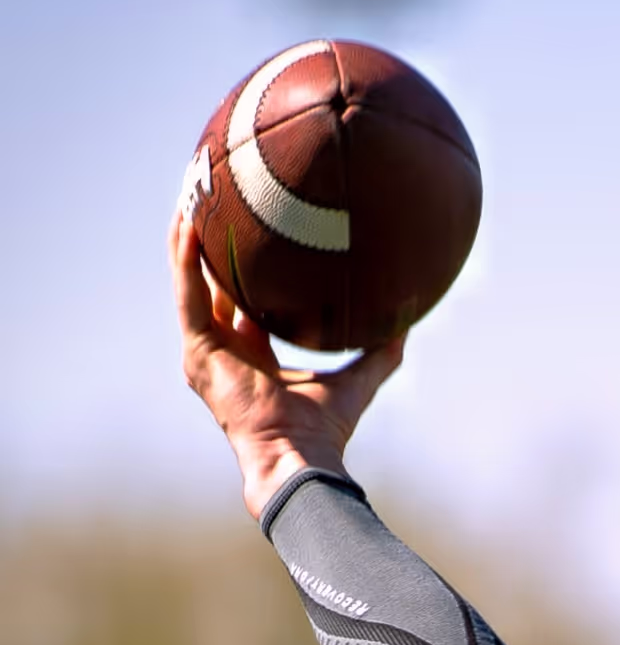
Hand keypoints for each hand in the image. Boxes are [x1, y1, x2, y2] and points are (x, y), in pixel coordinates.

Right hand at [170, 208, 405, 518]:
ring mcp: (206, 350)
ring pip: (189, 279)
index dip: (244, 263)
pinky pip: (187, 293)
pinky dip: (185, 258)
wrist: (299, 456)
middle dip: (207, 237)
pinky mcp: (196, 351)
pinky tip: (188, 221)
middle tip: (214, 191)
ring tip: (190, 189)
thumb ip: (382, 353)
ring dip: (186, 235)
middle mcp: (224, 348)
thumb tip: (410, 321)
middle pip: (208, 281)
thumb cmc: (325, 430)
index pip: (241, 298)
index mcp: (253, 352)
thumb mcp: (358, 379)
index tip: (253, 224)